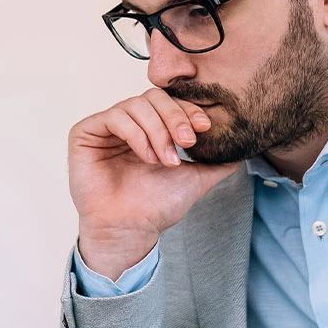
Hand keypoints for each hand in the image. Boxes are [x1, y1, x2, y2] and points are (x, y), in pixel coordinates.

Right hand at [68, 88, 240, 277]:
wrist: (131, 230)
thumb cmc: (156, 207)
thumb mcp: (195, 179)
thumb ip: (216, 163)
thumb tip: (242, 152)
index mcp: (149, 128)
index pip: (169, 103)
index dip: (187, 110)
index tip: (205, 128)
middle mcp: (127, 124)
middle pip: (154, 97)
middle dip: (175, 118)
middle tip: (187, 142)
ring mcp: (105, 128)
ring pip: (136, 105)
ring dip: (157, 131)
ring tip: (166, 160)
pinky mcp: (85, 133)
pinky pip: (114, 117)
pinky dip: (136, 134)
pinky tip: (147, 158)